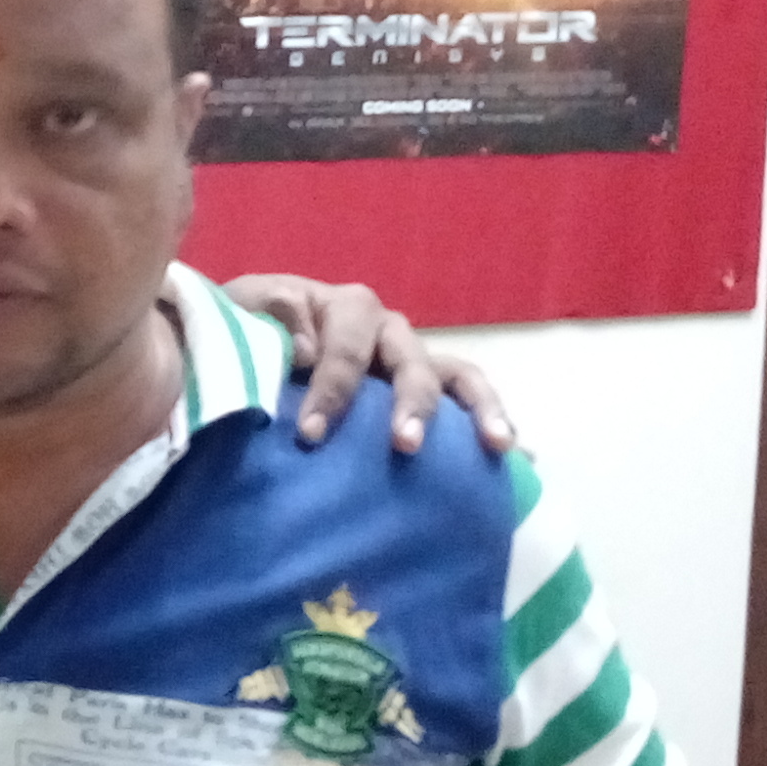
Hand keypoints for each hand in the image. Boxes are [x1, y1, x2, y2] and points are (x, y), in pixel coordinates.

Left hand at [218, 274, 515, 455]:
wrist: (247, 343)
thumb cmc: (248, 328)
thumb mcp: (243, 309)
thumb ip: (270, 311)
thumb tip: (308, 346)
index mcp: (346, 309)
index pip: (347, 349)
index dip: (333, 387)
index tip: (313, 433)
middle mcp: (388, 332)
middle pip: (414, 362)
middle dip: (413, 403)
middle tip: (407, 446)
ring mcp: (412, 360)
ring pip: (459, 376)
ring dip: (480, 409)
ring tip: (498, 446)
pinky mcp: (424, 391)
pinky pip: (468, 401)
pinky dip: (495, 422)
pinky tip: (523, 456)